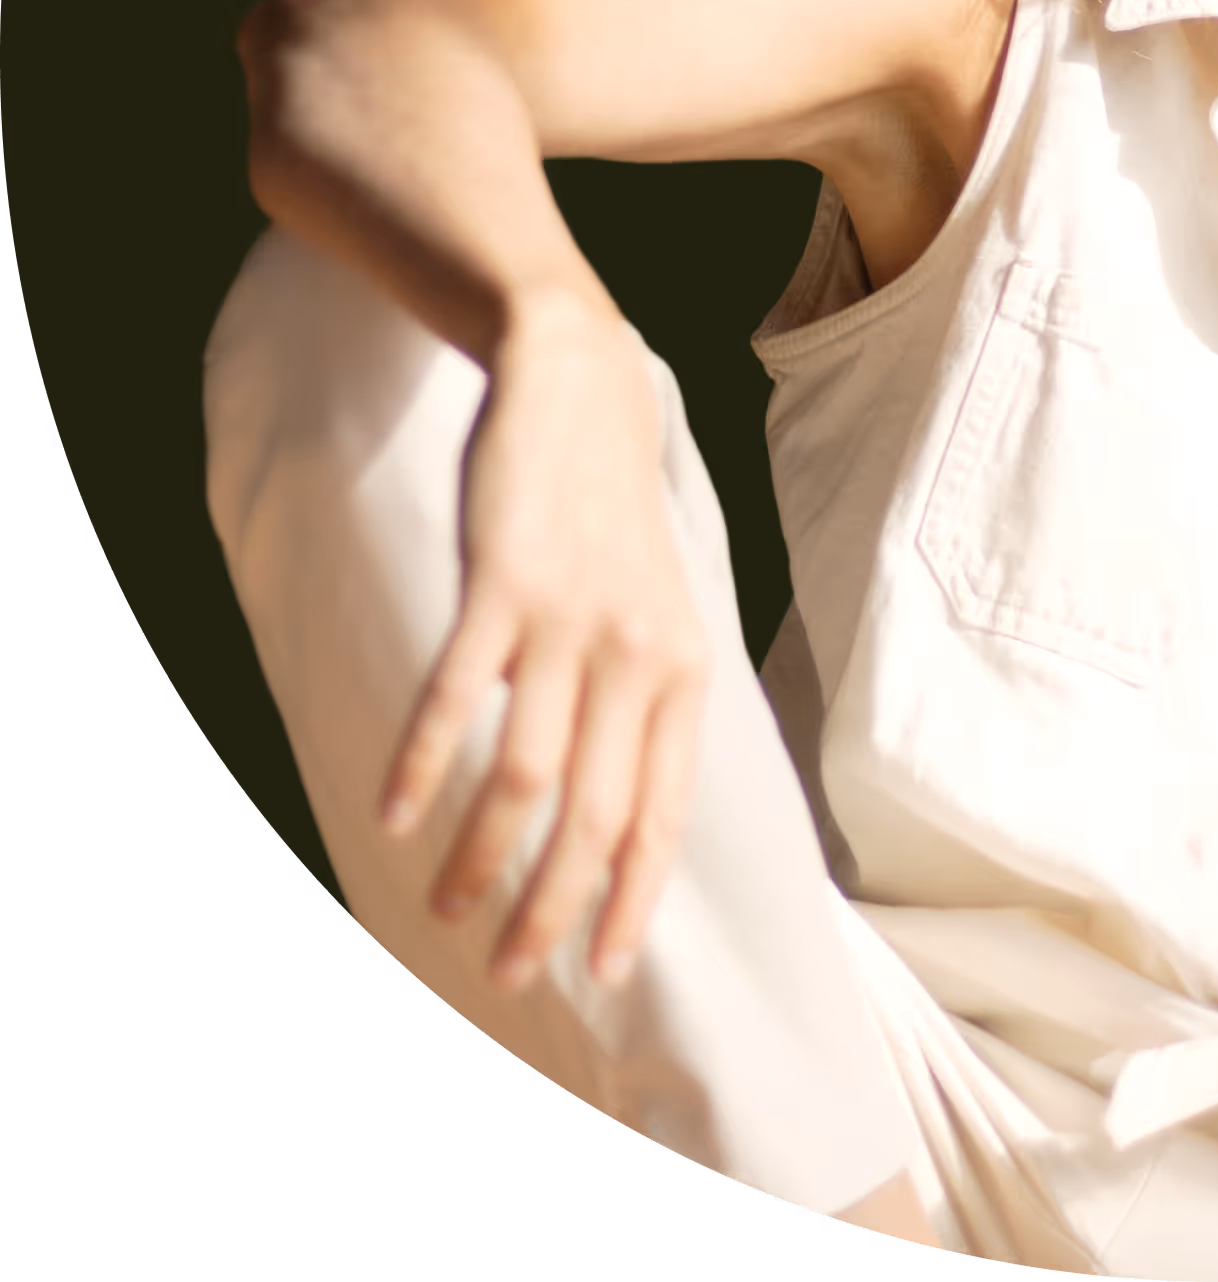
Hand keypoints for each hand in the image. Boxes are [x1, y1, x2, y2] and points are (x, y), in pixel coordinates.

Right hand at [378, 296, 710, 989]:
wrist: (582, 384)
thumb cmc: (611, 515)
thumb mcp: (659, 609)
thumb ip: (642, 700)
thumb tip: (612, 803)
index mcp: (684, 669)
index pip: (664, 811)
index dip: (633, 897)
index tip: (603, 970)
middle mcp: (637, 654)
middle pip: (594, 817)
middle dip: (551, 910)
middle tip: (506, 971)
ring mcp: (571, 620)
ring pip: (525, 776)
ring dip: (478, 856)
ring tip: (442, 906)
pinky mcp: (504, 584)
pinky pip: (457, 698)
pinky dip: (422, 767)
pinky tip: (395, 817)